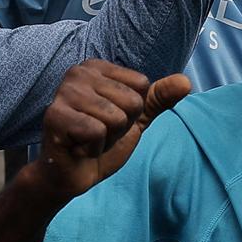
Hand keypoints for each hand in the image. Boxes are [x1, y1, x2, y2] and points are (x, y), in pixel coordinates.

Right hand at [33, 61, 190, 201]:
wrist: (73, 175)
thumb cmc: (101, 142)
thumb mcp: (136, 119)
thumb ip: (158, 98)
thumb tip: (186, 81)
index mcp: (96, 67)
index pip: (142, 86)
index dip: (133, 112)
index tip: (110, 121)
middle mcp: (78, 72)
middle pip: (131, 102)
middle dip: (120, 127)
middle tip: (97, 133)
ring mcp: (64, 92)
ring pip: (115, 118)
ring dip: (106, 139)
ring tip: (87, 140)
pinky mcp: (55, 116)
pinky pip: (96, 132)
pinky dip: (92, 149)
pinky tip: (77, 148)